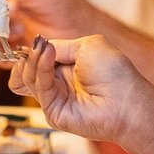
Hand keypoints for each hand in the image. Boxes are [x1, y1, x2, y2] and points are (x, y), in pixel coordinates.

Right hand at [6, 34, 149, 143]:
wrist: (127, 101)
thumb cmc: (115, 74)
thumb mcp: (86, 46)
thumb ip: (60, 46)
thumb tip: (38, 46)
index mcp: (65, 68)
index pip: (37, 59)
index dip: (32, 50)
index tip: (33, 41)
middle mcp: (58, 84)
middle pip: (27, 70)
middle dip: (28, 56)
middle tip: (36, 46)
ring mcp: (54, 98)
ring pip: (28, 78)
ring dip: (34, 60)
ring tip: (44, 49)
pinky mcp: (53, 112)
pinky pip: (39, 89)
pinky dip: (41, 69)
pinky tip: (48, 56)